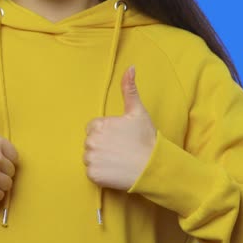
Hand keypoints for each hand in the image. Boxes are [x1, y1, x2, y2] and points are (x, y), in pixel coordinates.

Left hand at [84, 66, 156, 190]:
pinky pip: (91, 173)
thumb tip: (130, 67)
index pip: (93, 128)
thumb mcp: (137, 111)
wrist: (152, 167)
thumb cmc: (145, 139)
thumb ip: (129, 89)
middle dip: (102, 146)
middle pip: (90, 143)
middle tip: (121, 149)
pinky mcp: (93, 175)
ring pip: (90, 157)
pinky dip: (101, 173)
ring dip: (100, 160)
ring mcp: (91, 159)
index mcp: (99, 125)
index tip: (120, 138)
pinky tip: (115, 170)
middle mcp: (91, 141)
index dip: (107, 133)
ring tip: (118, 160)